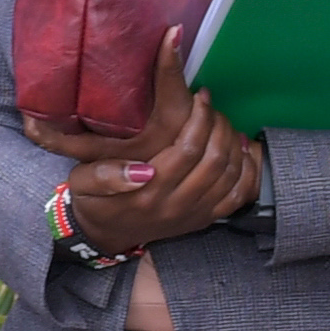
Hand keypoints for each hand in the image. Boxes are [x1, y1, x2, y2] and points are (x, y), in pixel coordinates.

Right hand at [50, 35, 264, 260]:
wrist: (106, 235)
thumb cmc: (94, 200)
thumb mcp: (82, 183)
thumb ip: (106, 175)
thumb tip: (142, 170)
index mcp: (147, 194)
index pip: (187, 150)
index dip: (199, 119)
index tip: (199, 95)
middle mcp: (176, 206)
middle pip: (214, 159)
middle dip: (218, 124)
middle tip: (210, 103)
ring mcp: (194, 215)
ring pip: (231, 174)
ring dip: (232, 141)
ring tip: (222, 119)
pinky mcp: (205, 219)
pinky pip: (239, 195)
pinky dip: (247, 170)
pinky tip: (243, 148)